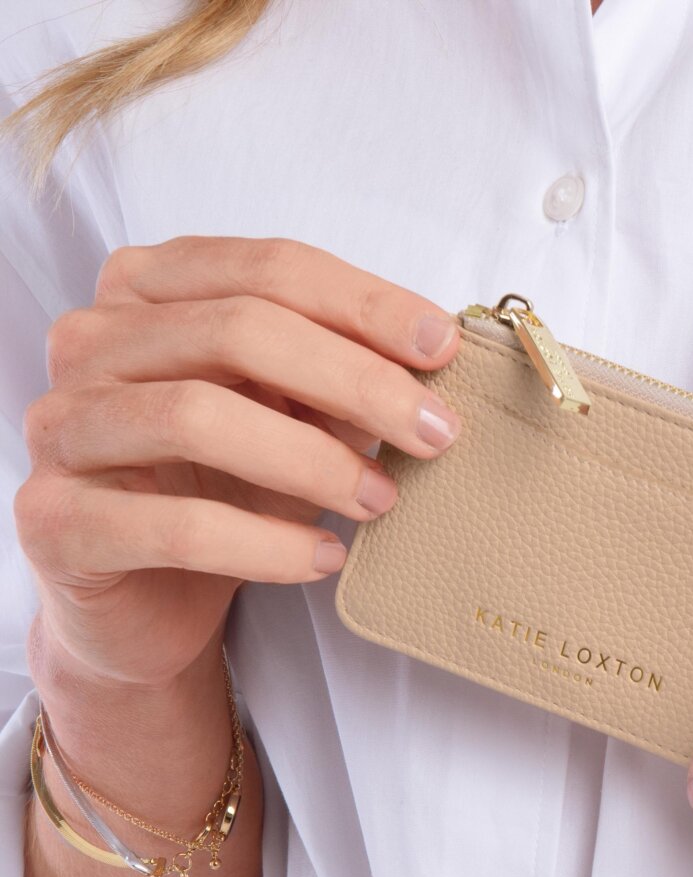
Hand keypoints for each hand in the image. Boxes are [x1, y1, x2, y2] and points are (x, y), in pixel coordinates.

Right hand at [14, 236, 460, 685]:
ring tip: (382, 501)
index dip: (363, 303)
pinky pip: (175, 526)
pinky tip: (325, 557)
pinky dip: (267, 544)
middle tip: (435, 433)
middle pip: (238, 330)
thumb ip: (337, 381)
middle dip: (356, 380)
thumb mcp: (292, 419)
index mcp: (148, 290)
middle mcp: (91, 342)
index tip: (442, 348)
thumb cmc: (223, 490)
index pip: (266, 268)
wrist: (147, 599)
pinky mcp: (56, 519)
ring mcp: (63, 427)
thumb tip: (427, 363)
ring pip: (198, 417)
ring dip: (314, 462)